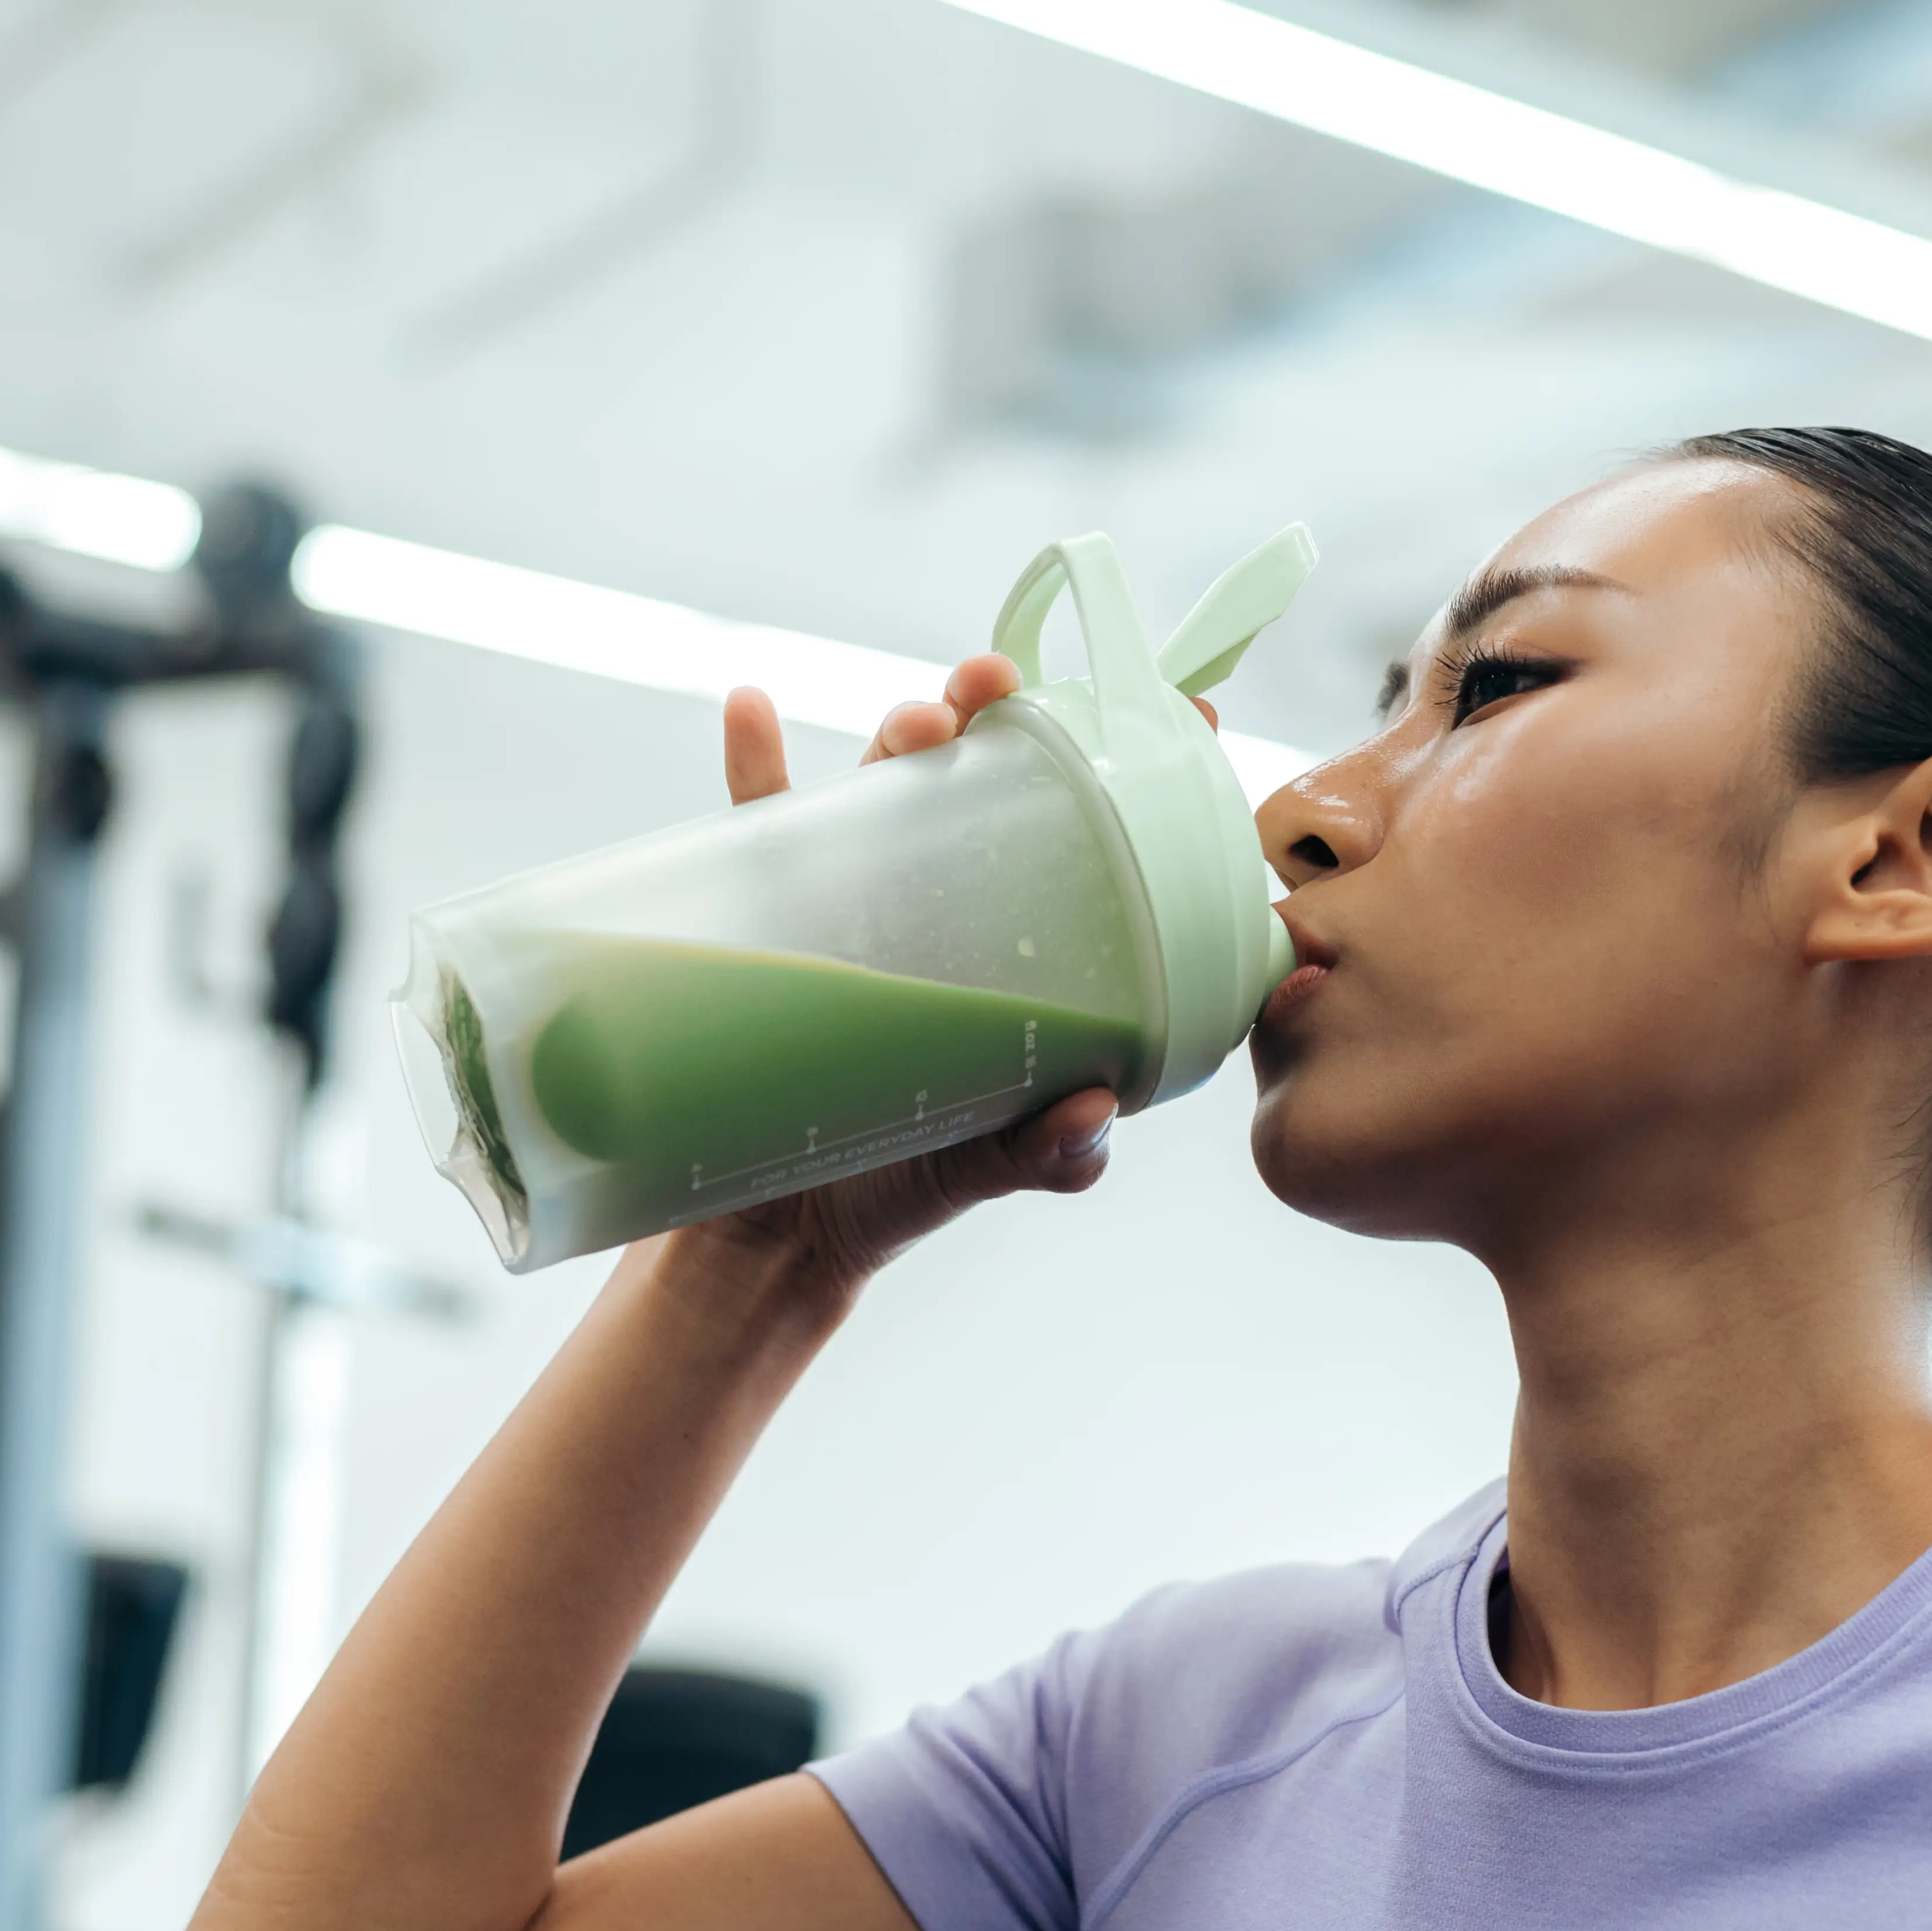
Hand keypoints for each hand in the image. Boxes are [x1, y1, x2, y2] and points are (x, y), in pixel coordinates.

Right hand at [654, 658, 1118, 1316]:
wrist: (781, 1238)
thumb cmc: (901, 1189)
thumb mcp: (987, 1169)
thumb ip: (1045, 1154)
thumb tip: (1092, 1114)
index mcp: (1024, 951)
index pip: (1094, 844)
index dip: (1141, 772)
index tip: (1183, 717)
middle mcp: (949, 907)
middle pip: (984, 783)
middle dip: (997, 717)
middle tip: (1000, 692)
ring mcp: (860, 905)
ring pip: (884, 786)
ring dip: (903, 732)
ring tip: (920, 722)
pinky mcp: (773, 925)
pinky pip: (759, 830)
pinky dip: (753, 763)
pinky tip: (749, 707)